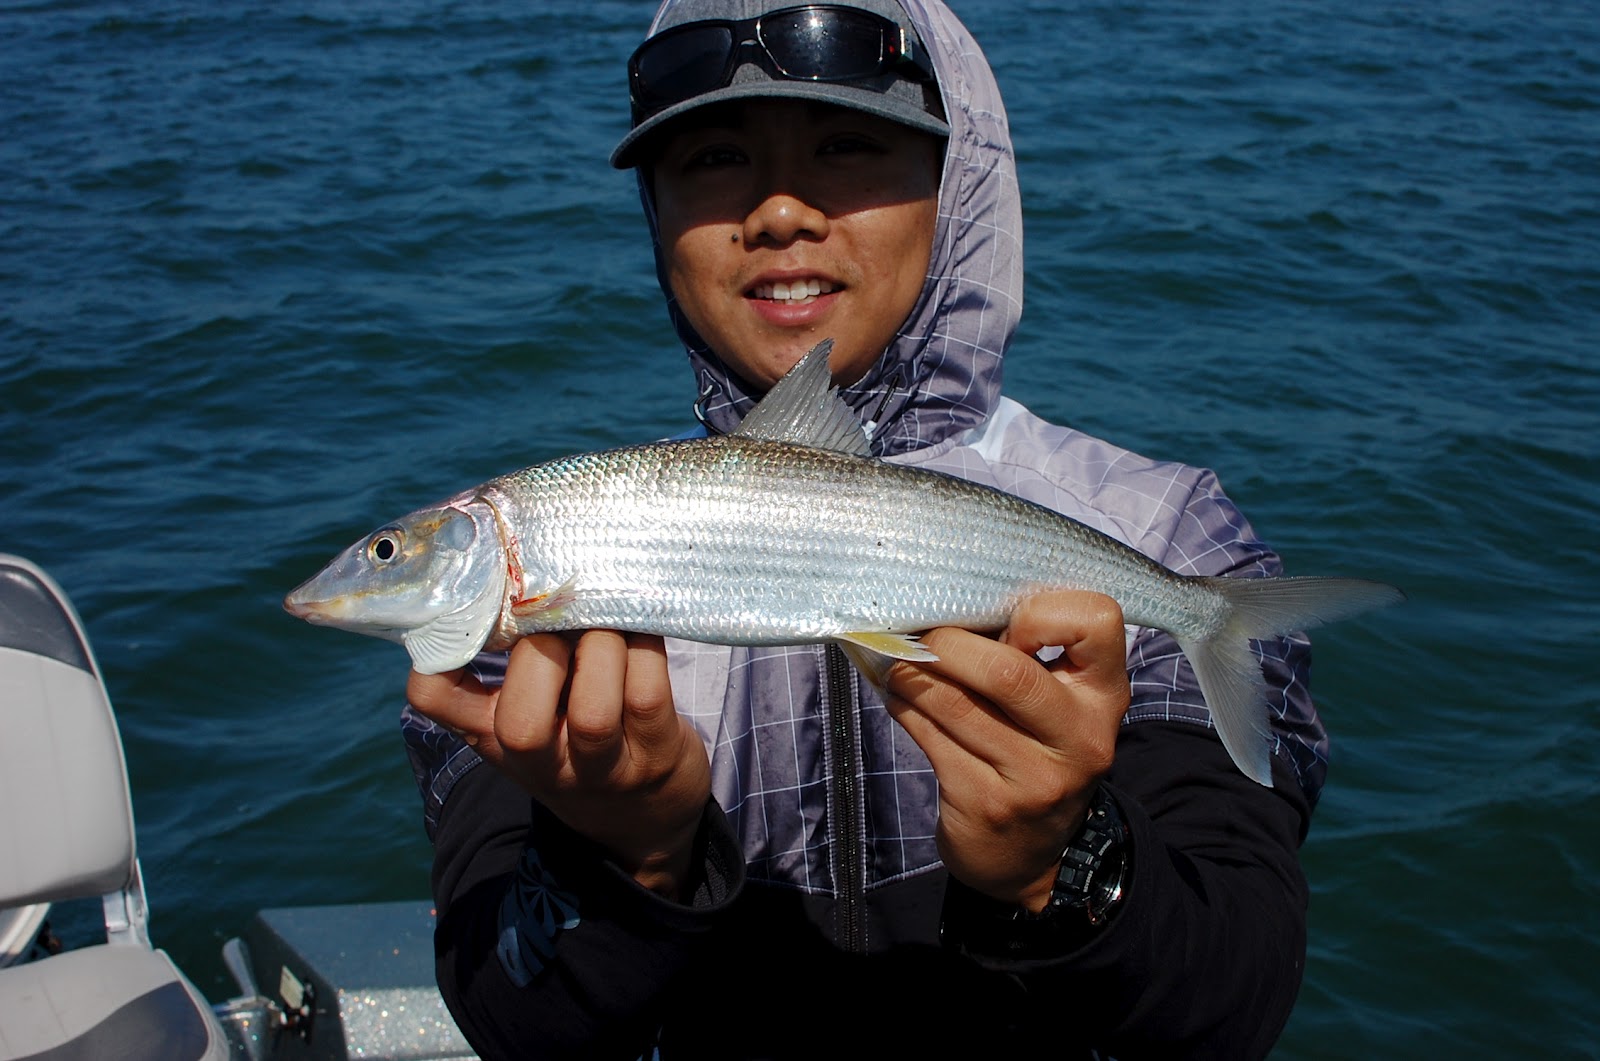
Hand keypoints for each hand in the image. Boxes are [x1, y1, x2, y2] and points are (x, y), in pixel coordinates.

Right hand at [407, 631, 710, 898]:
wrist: (643, 816)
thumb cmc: (577, 737)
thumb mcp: (531, 713)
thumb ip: (516, 659)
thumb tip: (523, 569)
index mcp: (492, 733)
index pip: (434, 699)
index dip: (437, 655)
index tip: (477, 610)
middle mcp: (542, 760)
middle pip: (520, 725)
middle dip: (544, 650)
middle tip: (566, 618)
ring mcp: (603, 767)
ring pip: (595, 712)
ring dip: (604, 645)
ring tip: (612, 621)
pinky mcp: (657, 753)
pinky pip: (648, 692)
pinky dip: (645, 647)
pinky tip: (643, 631)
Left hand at [883, 591, 1130, 911]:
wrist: (1030, 855)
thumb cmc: (1036, 751)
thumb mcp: (1060, 705)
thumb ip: (1029, 654)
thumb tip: (947, 603)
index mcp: (1105, 695)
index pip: (1097, 620)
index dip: (1042, 612)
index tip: (1008, 626)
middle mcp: (1079, 738)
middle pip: (1008, 672)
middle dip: (950, 645)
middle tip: (925, 637)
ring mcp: (1033, 778)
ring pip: (954, 703)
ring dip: (913, 673)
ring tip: (900, 662)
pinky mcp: (986, 803)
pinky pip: (929, 736)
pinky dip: (903, 706)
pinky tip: (899, 697)